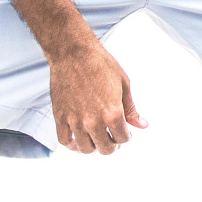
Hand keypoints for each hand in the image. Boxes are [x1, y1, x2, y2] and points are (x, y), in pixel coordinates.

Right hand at [48, 35, 147, 154]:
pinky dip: (72, 144)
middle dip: (112, 145)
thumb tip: (142, 125)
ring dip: (93, 146)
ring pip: (85, 148)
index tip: (124, 131)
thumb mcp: (124, 84)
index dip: (126, 136)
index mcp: (112, 113)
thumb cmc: (101, 64)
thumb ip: (131, 109)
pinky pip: (64, 140)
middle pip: (105, 148)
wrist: (73, 52)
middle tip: (112, 138)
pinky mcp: (60, 116)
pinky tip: (77, 140)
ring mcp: (75, 120)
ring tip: (96, 138)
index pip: (123, 138)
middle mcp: (93, 121)